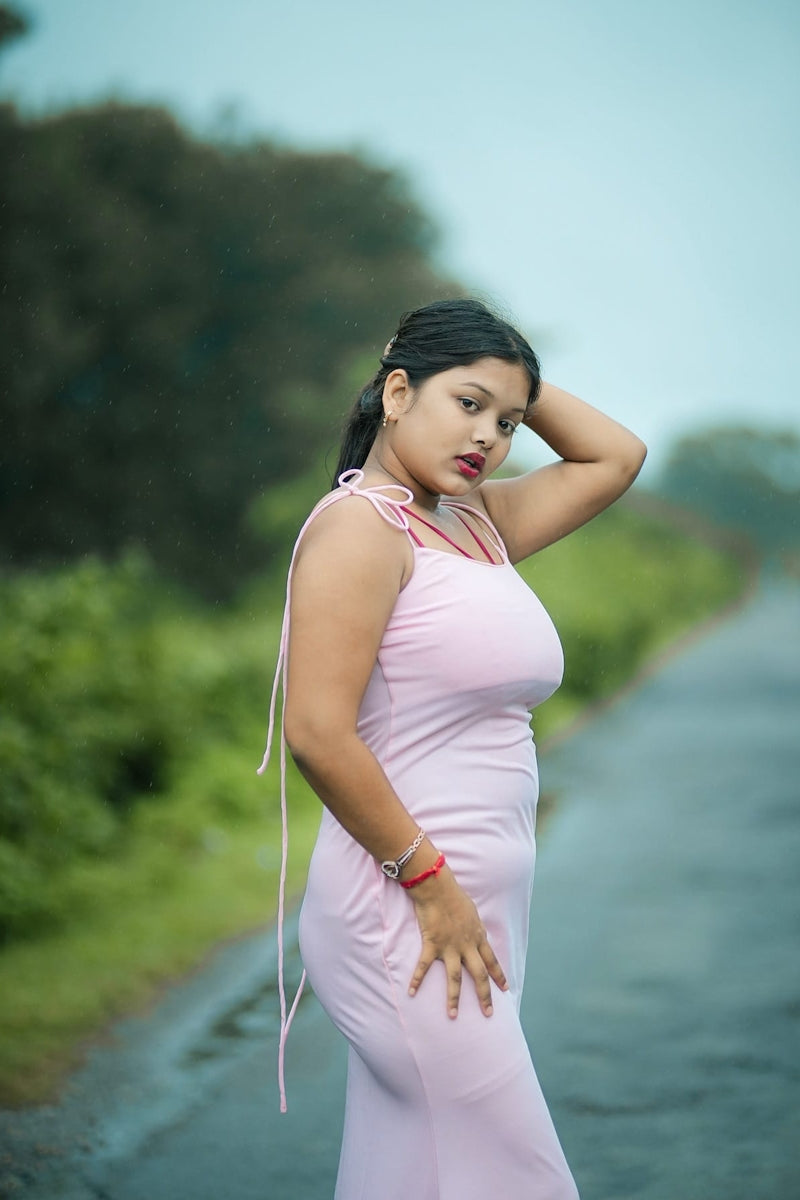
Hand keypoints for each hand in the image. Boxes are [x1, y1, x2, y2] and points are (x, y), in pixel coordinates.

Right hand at [406, 864, 508, 1017]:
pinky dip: (416, 979)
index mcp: (478, 937)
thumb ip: (475, 927)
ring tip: (452, 1015)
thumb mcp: (472, 912)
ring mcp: (449, 947)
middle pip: (479, 975)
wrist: (437, 888)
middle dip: (484, 996)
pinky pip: (424, 966)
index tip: (505, 989)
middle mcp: (467, 946)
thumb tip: (477, 934)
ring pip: (455, 978)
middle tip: (489, 1013)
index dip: (499, 976)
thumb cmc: (454, 896)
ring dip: (454, 998)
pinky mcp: (432, 945)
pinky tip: (411, 992)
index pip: (492, 961)